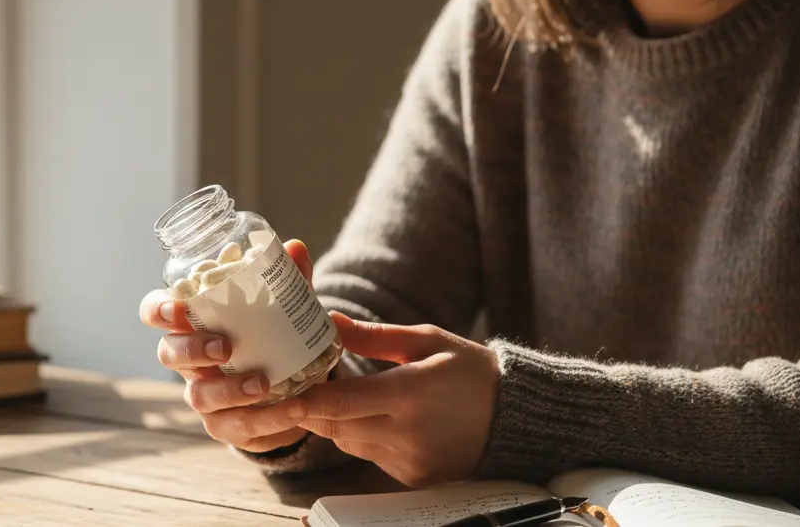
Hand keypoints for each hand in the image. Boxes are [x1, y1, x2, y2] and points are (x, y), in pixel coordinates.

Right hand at [139, 239, 313, 452]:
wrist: (292, 387)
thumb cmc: (272, 336)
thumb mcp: (282, 307)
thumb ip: (288, 280)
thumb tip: (296, 247)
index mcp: (193, 324)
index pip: (155, 312)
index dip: (157, 310)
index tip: (176, 309)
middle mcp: (190, 361)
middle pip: (169, 355)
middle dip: (192, 350)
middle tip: (225, 347)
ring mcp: (205, 396)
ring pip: (199, 396)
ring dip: (230, 389)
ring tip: (264, 383)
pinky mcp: (227, 426)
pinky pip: (238, 426)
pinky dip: (267, 419)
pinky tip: (294, 408)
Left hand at [298, 315, 498, 487]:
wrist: (516, 417)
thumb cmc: (470, 370)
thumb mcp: (427, 340)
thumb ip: (374, 336)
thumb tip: (331, 322)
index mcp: (409, 393)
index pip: (340, 403)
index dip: (306, 398)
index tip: (282, 389)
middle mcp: (407, 434)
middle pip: (335, 427)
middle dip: (313, 409)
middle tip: (299, 387)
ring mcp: (410, 461)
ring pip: (348, 443)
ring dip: (339, 422)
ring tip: (347, 398)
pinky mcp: (414, 478)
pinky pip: (371, 457)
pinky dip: (365, 438)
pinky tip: (382, 419)